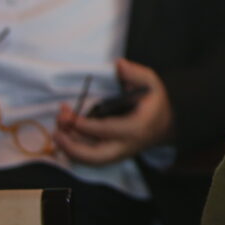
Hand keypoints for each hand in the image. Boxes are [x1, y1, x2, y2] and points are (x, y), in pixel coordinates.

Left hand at [53, 58, 173, 164]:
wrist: (167, 122)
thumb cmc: (155, 101)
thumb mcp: (150, 83)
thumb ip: (135, 73)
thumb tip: (119, 64)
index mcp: (136, 127)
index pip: (106, 130)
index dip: (84, 125)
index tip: (68, 115)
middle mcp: (125, 145)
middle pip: (95, 157)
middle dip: (71, 147)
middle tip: (57, 132)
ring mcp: (118, 153)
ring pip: (89, 160)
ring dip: (69, 148)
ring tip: (58, 128)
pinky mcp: (111, 155)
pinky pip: (89, 158)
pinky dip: (73, 149)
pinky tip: (65, 133)